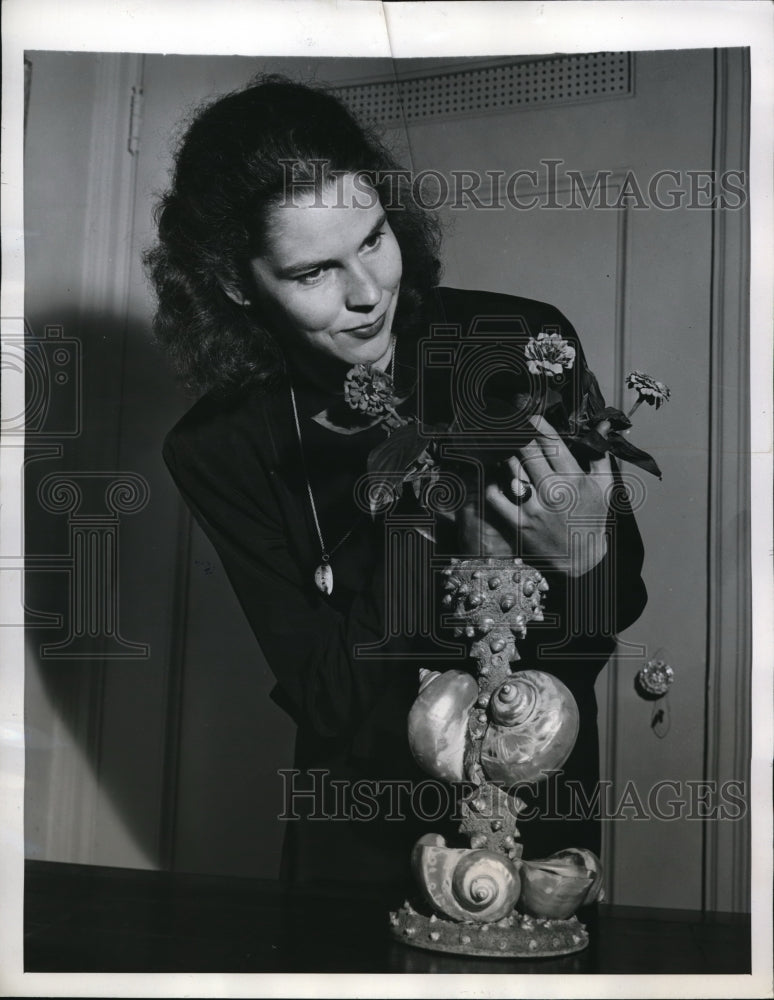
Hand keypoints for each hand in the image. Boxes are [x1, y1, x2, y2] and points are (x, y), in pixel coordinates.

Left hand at [457, 415, 612, 576]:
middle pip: (527, 451)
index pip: (552, 442)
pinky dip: (493, 483)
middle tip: (507, 424)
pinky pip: (497, 496)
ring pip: (511, 469)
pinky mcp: (519, 523)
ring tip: (500, 447)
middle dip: (516, 434)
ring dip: (505, 455)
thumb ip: (600, 453)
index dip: (536, 424)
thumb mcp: (604, 486)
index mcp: (574, 479)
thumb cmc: (591, 519)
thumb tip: (603, 423)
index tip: (527, 415)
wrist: (581, 559)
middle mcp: (554, 491)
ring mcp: (535, 508)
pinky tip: (494, 476)